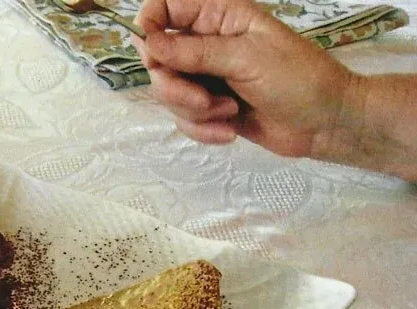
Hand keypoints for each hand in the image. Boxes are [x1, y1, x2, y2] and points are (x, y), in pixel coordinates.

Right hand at [133, 0, 356, 158]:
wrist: (326, 123)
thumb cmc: (297, 78)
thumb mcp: (246, 58)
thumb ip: (194, 52)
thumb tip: (148, 43)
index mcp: (219, 16)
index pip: (165, 8)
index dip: (150, 29)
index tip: (155, 57)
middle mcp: (207, 43)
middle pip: (159, 60)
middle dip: (175, 87)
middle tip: (203, 101)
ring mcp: (207, 78)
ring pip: (169, 94)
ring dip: (194, 111)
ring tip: (229, 112)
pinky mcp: (210, 108)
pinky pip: (183, 119)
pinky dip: (202, 130)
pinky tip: (230, 129)